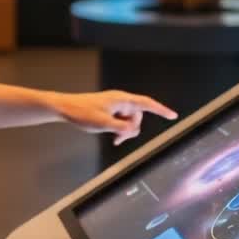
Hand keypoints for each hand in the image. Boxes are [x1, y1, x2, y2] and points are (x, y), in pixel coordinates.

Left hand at [49, 90, 177, 145]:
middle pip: (138, 117)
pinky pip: (122, 122)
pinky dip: (120, 130)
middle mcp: (121, 101)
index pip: (146, 104)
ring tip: (112, 137)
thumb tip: (133, 131)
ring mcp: (116, 106)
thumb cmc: (82, 113)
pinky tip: (113, 138)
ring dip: (124, 131)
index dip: (161, 110)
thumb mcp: (102, 123)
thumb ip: (120, 128)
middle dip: (131, 129)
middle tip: (117, 138)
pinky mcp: (111, 111)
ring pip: (130, 121)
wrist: (66, 108)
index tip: (173, 116)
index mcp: (121, 99)